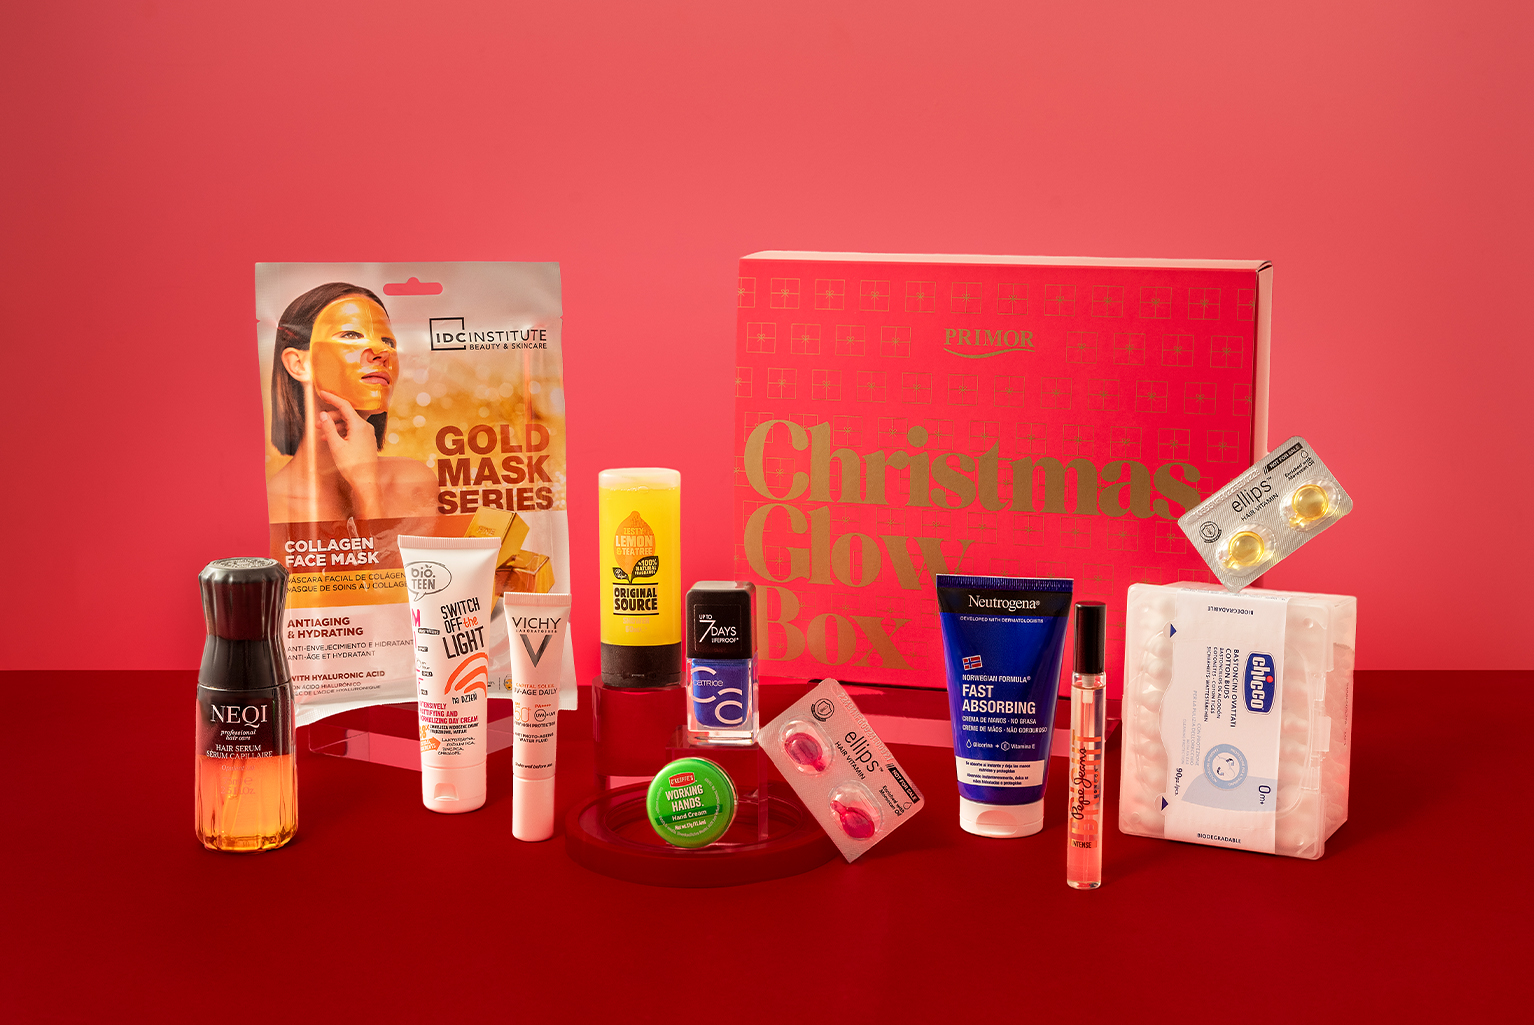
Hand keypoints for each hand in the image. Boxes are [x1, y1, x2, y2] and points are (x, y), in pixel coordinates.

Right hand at [315, 389, 383, 515]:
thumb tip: (322, 414)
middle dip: (330, 417)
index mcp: (359, 426)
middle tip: (317, 424)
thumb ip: (328, 428)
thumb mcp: (336, 446)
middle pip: (346, 415)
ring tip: (322, 434)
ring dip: (334, 426)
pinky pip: (353, 431)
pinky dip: (342, 432)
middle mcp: (366, 427)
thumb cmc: (352, 465)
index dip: (332, 398)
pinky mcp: (367, 440)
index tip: (322, 393)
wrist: (366, 481)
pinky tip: (331, 439)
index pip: (344, 405)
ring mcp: (368, 434)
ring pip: (348, 423)